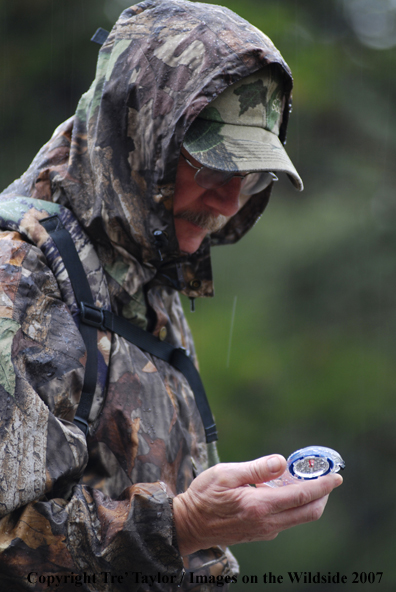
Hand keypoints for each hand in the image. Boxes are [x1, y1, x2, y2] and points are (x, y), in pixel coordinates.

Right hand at [173, 454, 342, 555]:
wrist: (189, 525)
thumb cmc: (204, 496)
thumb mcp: (226, 474)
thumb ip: (257, 468)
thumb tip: (282, 462)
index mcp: (260, 505)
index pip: (302, 496)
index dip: (322, 485)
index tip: (336, 476)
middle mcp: (267, 522)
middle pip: (309, 512)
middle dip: (322, 494)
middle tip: (325, 476)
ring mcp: (265, 530)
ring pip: (299, 518)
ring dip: (309, 500)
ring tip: (305, 478)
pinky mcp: (260, 533)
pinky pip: (286, 520)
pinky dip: (294, 505)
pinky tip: (284, 490)